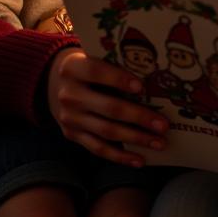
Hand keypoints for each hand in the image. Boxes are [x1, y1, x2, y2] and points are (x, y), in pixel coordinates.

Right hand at [46, 48, 169, 165]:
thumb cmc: (87, 67)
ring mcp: (69, 118)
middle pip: (108, 107)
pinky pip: (98, 149)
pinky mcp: (72, 135)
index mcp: (73, 68)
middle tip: (163, 125)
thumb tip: (154, 76)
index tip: (141, 87)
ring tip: (159, 142)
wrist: (54, 84)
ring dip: (135, 139)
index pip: (96, 72)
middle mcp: (68, 94)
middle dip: (138, 117)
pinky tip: (140, 159)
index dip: (118, 79)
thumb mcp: (92, 57)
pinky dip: (120, 156)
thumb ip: (114, 64)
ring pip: (106, 131)